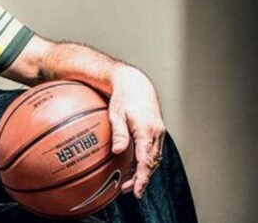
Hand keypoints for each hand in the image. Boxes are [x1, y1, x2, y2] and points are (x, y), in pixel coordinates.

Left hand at [107, 66, 164, 198]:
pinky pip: (153, 152)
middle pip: (152, 163)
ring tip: (130, 184)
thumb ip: (119, 133)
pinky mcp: (156, 132)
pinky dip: (145, 162)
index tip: (137, 191)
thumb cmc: (124, 97)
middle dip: (142, 179)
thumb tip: (119, 151)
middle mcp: (156, 133)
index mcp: (147, 130)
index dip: (142, 178)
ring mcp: (158, 133)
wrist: (136, 84)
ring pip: (154, 159)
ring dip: (144, 172)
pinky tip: (135, 168)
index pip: (146, 160)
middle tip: (129, 191)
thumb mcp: (116, 114)